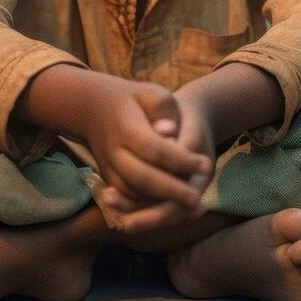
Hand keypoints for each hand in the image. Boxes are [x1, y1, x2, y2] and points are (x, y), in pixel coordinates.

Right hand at [81, 78, 212, 212]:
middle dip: (171, 191)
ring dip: (159, 204)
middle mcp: (113, 152)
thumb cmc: (133, 99)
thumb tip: (170, 132)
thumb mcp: (152, 92)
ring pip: (134, 193)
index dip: (182, 160)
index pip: (156, 149)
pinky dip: (149, 205)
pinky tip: (173, 206)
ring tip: (189, 207)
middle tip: (196, 199)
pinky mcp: (109, 179)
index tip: (206, 165)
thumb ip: (163, 108)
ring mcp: (108, 167)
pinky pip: (129, 198)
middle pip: (142, 177)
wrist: (94, 108)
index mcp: (125, 128)